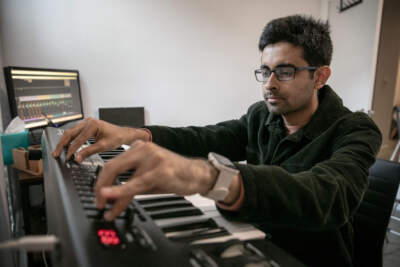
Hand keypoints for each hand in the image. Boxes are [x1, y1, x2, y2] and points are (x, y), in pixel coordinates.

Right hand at [52, 117, 149, 161]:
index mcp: (93, 124)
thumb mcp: (103, 146)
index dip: (72, 150)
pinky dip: (69, 140)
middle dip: (62, 144)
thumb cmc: (117, 137)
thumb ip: (89, 152)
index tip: (67, 158)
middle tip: (55, 154)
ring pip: (70, 132)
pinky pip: (75, 132)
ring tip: (58, 151)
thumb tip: (77, 158)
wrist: (124, 134)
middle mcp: (88, 121)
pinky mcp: (86, 125)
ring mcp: (86, 122)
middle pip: (70, 133)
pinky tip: (65, 146)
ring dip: (64, 142)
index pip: (78, 139)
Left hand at [95, 140, 217, 220]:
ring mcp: (152, 157)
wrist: (197, 174)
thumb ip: (128, 184)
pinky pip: (136, 183)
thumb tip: (109, 198)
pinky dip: (121, 192)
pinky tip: (113, 200)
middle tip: (98, 203)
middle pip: (111, 167)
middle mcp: (143, 148)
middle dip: (100, 188)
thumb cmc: (173, 175)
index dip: (100, 182)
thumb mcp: (147, 178)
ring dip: (110, 195)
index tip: (98, 196)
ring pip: (121, 175)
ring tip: (108, 210)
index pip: (111, 163)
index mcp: (138, 147)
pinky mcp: (160, 170)